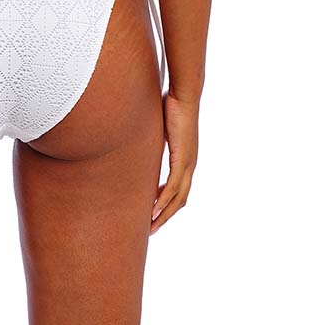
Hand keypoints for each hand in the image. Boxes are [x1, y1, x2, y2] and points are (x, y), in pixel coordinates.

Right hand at [150, 90, 197, 234]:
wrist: (184, 95)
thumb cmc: (171, 104)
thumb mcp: (158, 127)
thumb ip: (151, 137)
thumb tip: (136, 135)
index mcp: (185, 159)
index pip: (178, 189)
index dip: (167, 204)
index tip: (153, 214)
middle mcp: (189, 165)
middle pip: (180, 200)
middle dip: (166, 216)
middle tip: (151, 229)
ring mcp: (188, 163)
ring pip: (177, 198)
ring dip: (164, 214)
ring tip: (151, 227)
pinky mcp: (183, 159)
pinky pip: (173, 186)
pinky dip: (164, 201)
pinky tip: (154, 211)